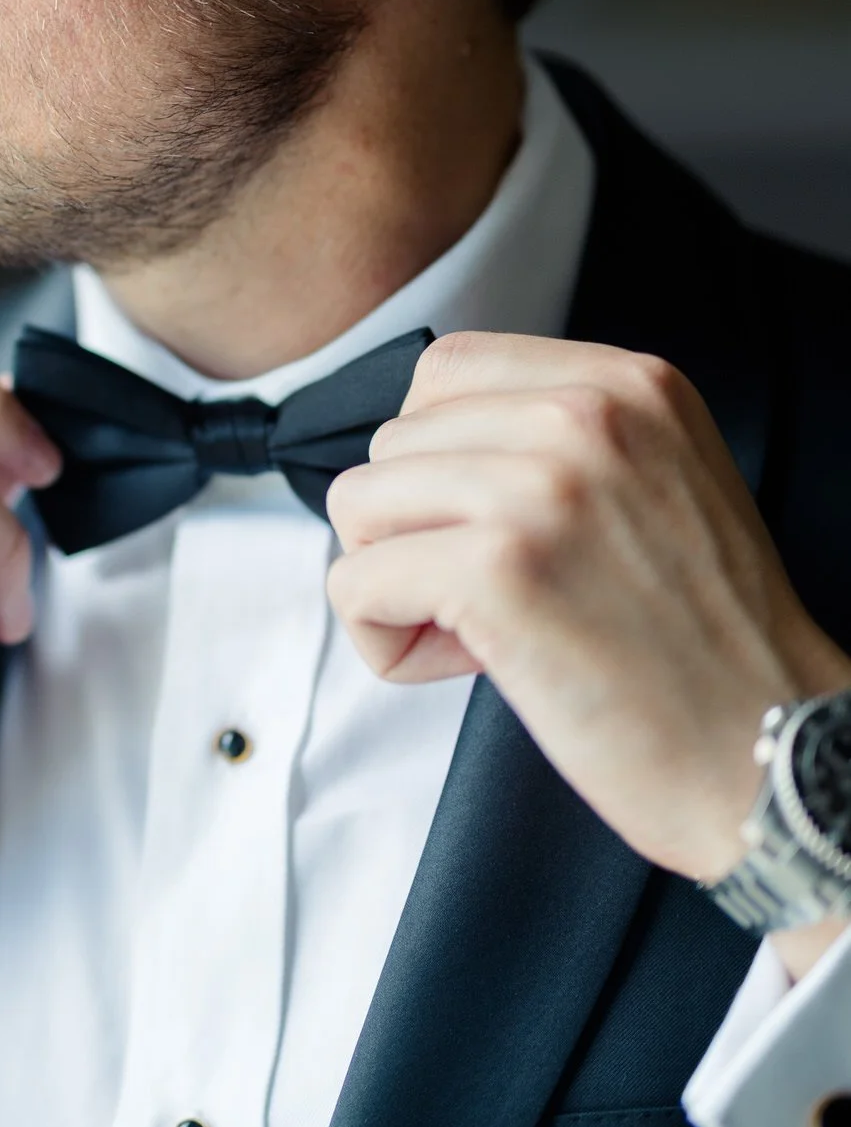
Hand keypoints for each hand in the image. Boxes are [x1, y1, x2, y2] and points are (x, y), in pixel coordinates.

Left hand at [326, 333, 850, 974]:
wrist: (771, 755)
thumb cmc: (705, 646)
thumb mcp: (659, 484)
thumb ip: (562, 439)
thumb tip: (425, 444)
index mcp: (629, 383)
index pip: (444, 371)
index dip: (439, 460)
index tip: (493, 529)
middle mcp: (587, 414)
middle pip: (393, 441)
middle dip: (416, 527)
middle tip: (494, 599)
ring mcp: (541, 487)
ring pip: (358, 505)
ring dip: (394, 582)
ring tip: (478, 631)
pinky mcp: (498, 570)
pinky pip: (355, 584)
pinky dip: (385, 639)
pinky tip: (464, 664)